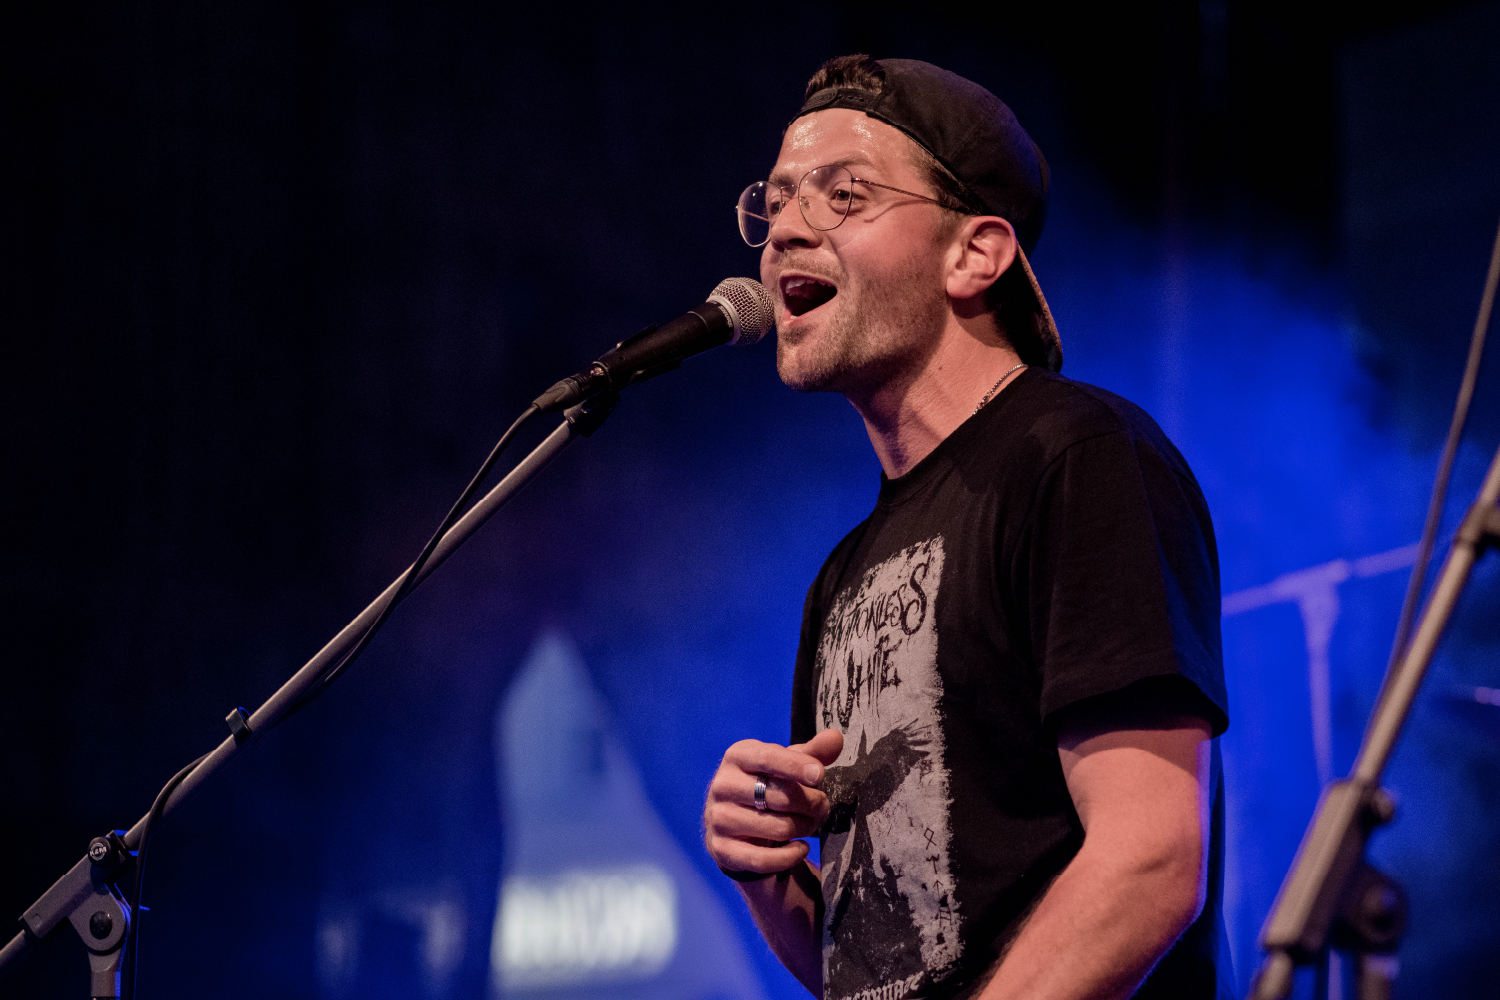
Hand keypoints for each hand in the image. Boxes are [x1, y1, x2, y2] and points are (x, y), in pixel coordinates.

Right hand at [704, 728, 843, 874]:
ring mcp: (719, 818)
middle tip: (823, 806)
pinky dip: (791, 856)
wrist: (736, 824)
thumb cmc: (767, 786)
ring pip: (778, 828)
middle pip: (780, 797)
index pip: (768, 758)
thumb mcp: (786, 766)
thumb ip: (812, 753)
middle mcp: (722, 785)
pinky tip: (801, 847)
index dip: (796, 766)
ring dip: (805, 828)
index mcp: (738, 757)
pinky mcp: (721, 849)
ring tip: (810, 823)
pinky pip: (764, 859)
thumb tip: (836, 738)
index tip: (820, 774)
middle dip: (812, 803)